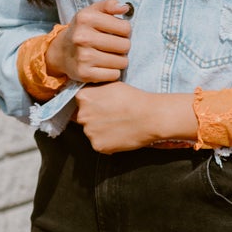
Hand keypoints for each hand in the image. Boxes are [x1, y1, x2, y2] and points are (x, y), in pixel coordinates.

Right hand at [47, 0, 131, 83]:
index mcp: (86, 19)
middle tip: (114, 46)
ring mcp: (83, 57)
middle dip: (124, 46)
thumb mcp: (91, 12)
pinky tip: (105, 66)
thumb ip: (108, 6)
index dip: (125, 30)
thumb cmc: (82, 30)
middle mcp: (83, 38)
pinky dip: (113, 72)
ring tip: (110, 56)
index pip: (125, 27)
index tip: (117, 32)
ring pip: (122, 62)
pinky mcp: (84, 74)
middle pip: (125, 45)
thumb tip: (125, 8)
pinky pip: (114, 75)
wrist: (61, 52)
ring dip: (120, 60)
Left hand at [74, 83, 196, 153]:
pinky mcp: (98, 146)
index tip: (105, 105)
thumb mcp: (111, 85)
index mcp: (83, 97)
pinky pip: (100, 144)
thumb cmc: (134, 98)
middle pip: (84, 117)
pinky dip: (108, 142)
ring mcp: (89, 132)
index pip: (81, 101)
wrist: (150, 116)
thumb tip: (90, 93)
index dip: (94, 103)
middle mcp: (82, 115)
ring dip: (101, 131)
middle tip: (113, 116)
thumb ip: (96, 89)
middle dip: (95, 118)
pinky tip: (120, 135)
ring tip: (119, 126)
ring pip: (92, 132)